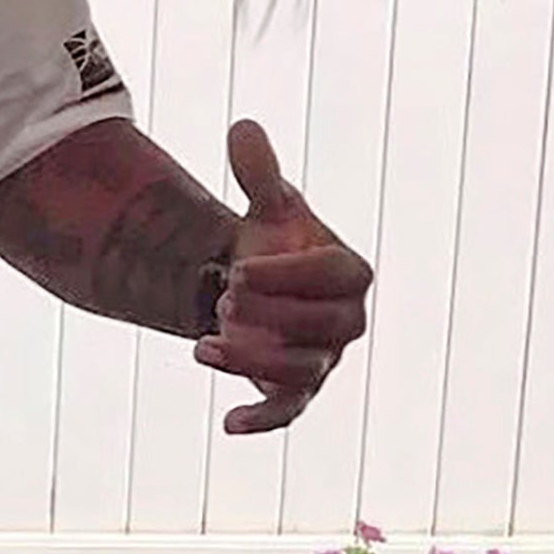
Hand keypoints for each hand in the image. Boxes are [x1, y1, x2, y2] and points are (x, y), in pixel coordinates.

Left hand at [195, 120, 371, 435]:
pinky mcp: (293, 391)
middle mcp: (346, 320)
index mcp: (350, 272)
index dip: (288, 275)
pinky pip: (287, 412)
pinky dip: (262, 421)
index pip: (332, 276)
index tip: (239, 266)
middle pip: (322, 326)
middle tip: (224, 296)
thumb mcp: (268, 207)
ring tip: (203, 344)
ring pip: (302, 371)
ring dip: (253, 362)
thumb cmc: (271, 244)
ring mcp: (321, 359)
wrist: (250, 285)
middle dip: (273, 314)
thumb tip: (242, 128)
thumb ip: (259, 173)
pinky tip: (228, 424)